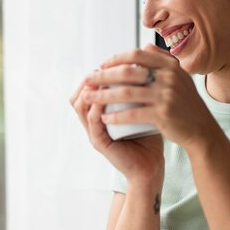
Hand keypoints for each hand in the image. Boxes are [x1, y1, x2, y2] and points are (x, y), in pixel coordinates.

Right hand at [70, 70, 163, 189]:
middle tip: (101, 69)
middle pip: (78, 97)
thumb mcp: (142, 109)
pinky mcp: (99, 143)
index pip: (87, 91)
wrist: (151, 165)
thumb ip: (139, 91)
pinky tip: (104, 99)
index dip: (94, 77)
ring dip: (89, 92)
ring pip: (81, 108)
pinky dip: (96, 109)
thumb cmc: (149, 137)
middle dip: (87, 81)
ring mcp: (94, 133)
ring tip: (100, 79)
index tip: (107, 64)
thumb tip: (145, 65)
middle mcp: (93, 123)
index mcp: (100, 114)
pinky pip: (92, 123)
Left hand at [84, 44, 218, 150]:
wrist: (201, 130)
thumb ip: (162, 60)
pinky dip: (116, 115)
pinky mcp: (163, 114)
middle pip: (127, 72)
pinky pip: (133, 113)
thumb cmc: (185, 103)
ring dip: (103, 95)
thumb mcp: (179, 77)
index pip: (137, 54)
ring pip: (126, 93)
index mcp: (170, 65)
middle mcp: (169, 77)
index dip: (116, 58)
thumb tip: (144, 46)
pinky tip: (103, 118)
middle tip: (87, 80)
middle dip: (103, 76)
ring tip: (88, 98)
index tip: (101, 65)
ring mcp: (166, 95)